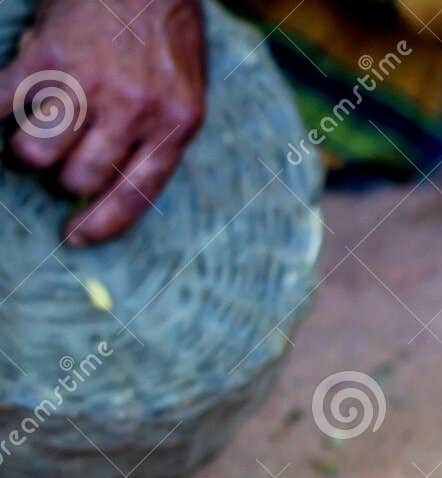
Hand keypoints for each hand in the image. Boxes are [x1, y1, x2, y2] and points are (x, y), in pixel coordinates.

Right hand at [0, 0, 205, 244]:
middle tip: (65, 157)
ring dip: (29, 149)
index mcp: (175, 124)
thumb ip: (157, 139)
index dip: (103, 224)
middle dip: (63, 177)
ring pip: (35, 150)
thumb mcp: (186, 95)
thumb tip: (109, 187)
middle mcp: (132, 109)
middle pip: (77, 176)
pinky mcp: (45, 54)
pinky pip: (1, 102)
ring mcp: (86, 82)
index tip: (78, 237)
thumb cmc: (166, 39)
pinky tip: (6, 106)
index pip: (135, 193)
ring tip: (38, 131)